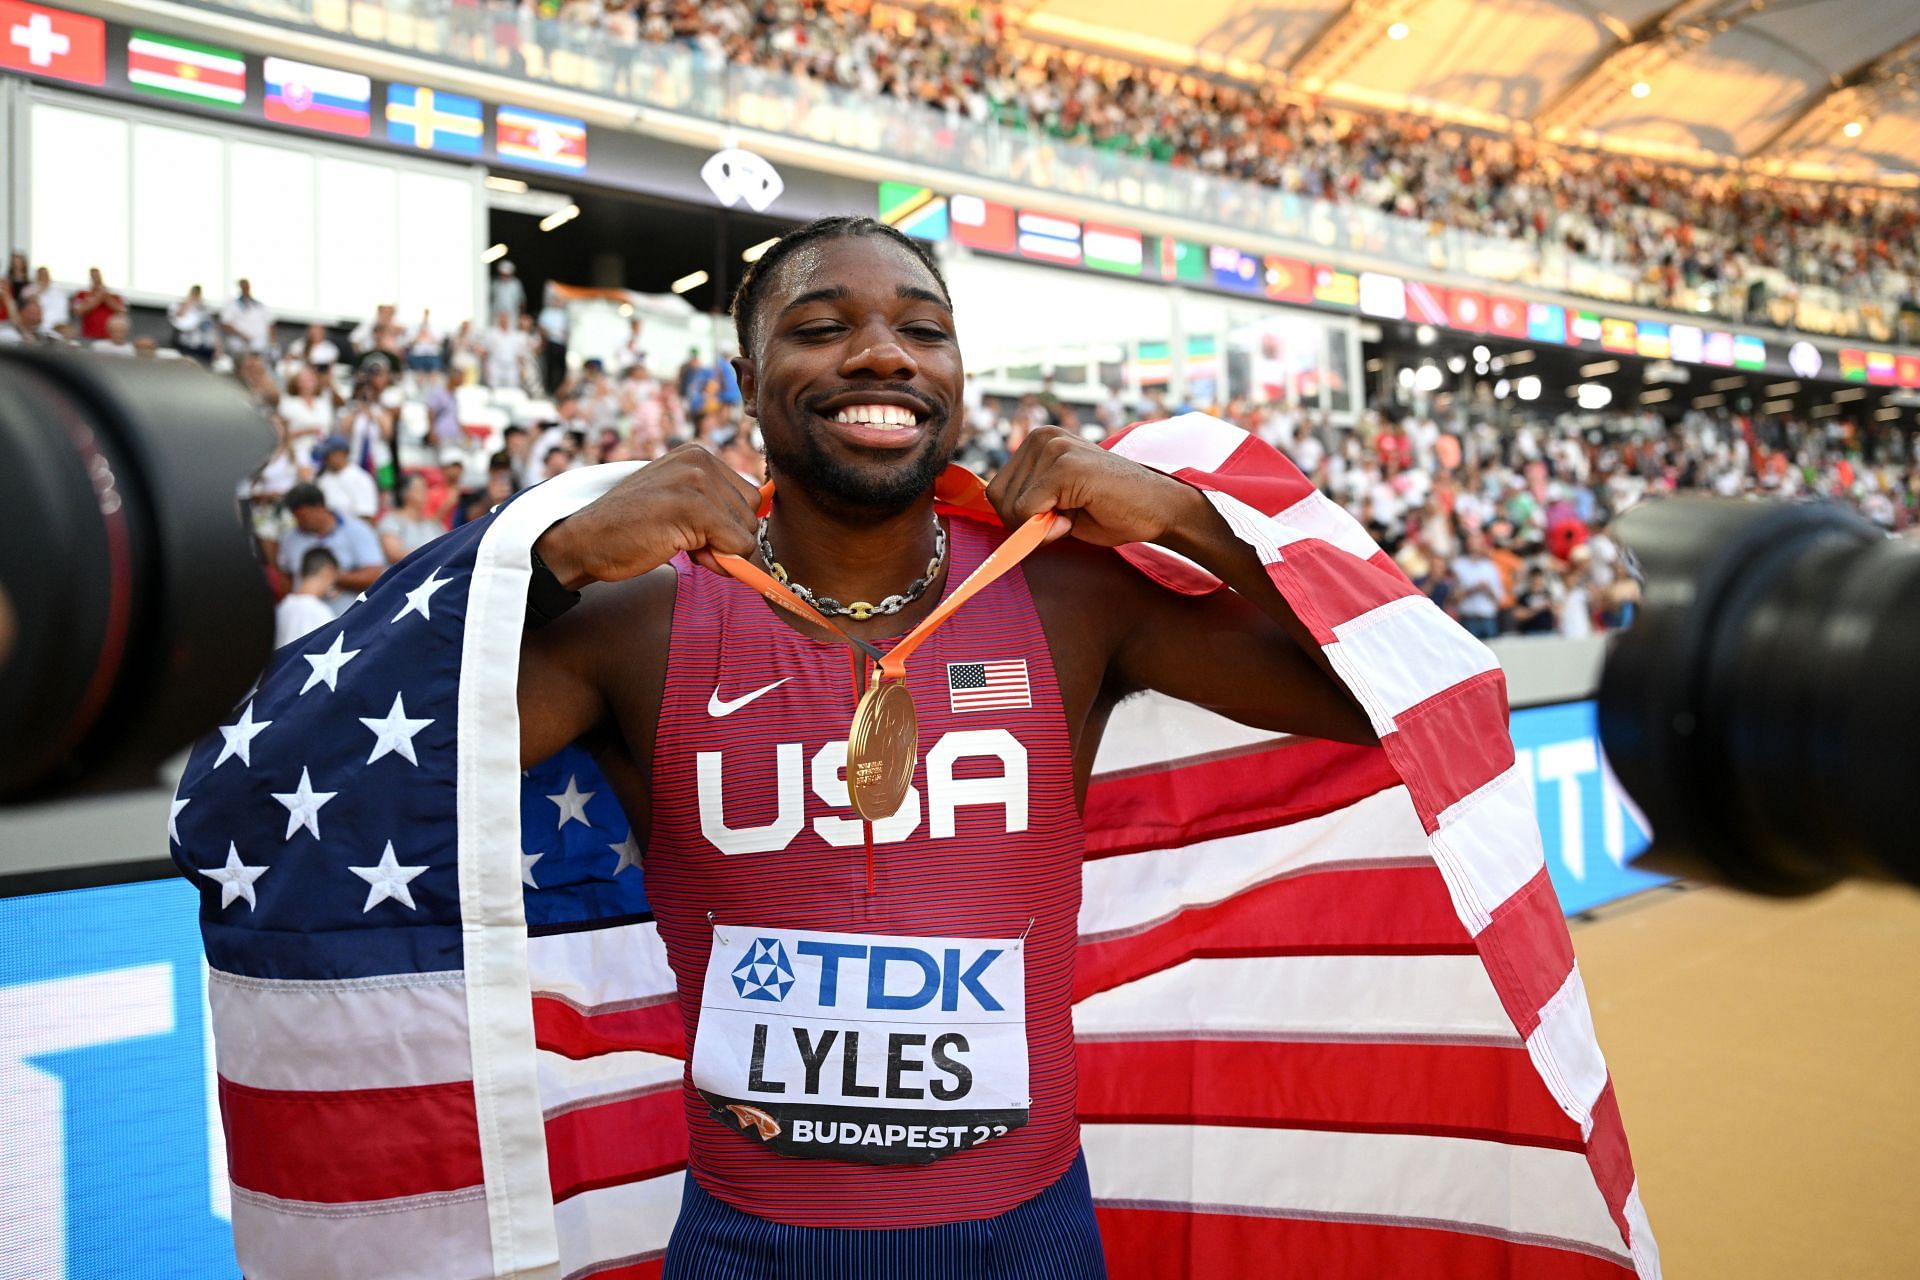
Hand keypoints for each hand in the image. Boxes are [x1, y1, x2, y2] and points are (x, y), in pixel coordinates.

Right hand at [533, 444, 759, 587]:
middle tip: (684, 540)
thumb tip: (757, 538)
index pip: (747, 496)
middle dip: (726, 537)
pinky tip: (684, 552)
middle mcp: (700, 460)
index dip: (728, 524)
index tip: (694, 531)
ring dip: (720, 550)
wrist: (586, 541)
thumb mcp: (678, 503)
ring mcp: (696, 481)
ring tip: (678, 542)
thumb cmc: (631, 529)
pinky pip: (737, 545)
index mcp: (698, 455)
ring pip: (747, 531)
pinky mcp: (694, 507)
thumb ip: (715, 507)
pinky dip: (719, 561)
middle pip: (752, 513)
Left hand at [985, 425, 1203, 547]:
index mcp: (1037, 441)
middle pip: (998, 498)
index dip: (1020, 517)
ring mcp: (1053, 448)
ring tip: (1077, 512)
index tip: (1056, 516)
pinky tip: (1078, 515)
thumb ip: (1026, 506)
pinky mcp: (1064, 466)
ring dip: (1041, 525)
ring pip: (1010, 507)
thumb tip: (999, 519)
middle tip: (1067, 517)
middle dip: (1027, 522)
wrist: (1158, 508)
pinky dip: (1049, 528)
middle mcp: (1041, 437)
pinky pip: (1028, 511)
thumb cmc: (1110, 509)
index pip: (996, 490)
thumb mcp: (1056, 505)